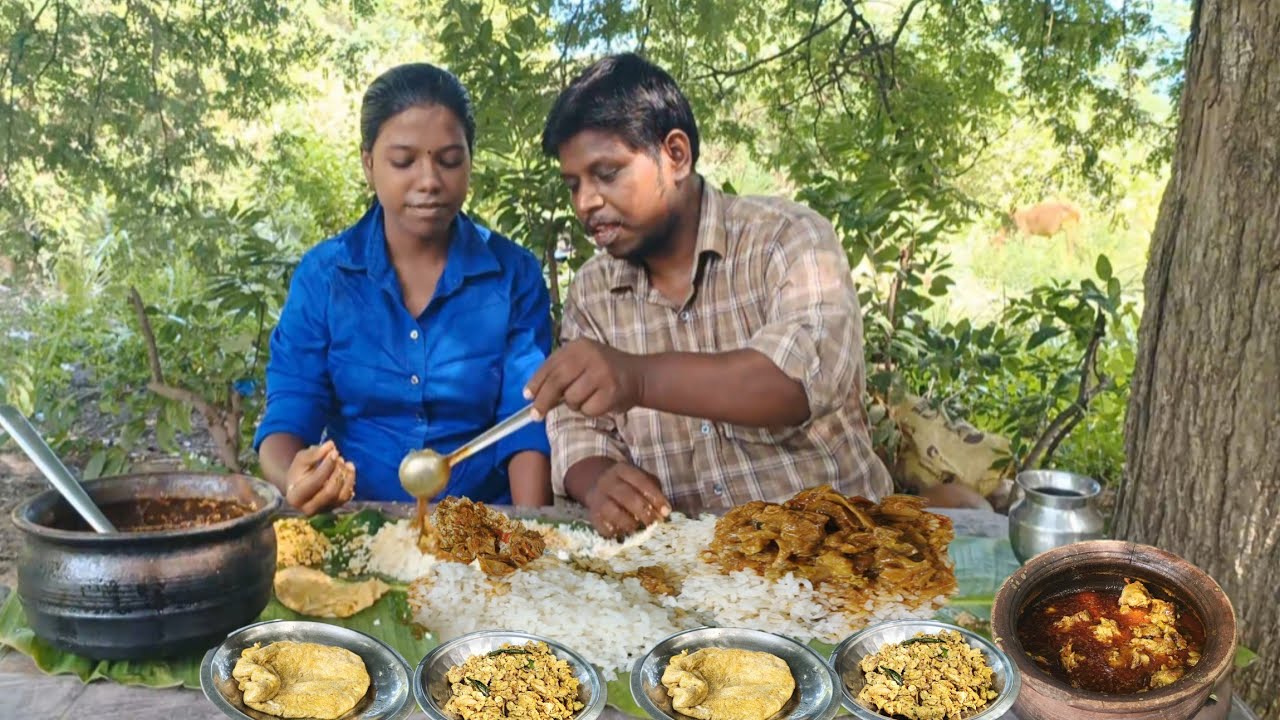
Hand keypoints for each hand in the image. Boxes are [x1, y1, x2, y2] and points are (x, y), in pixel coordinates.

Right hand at [285, 440, 355, 514]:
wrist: (300, 484)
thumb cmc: (299, 471)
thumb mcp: (301, 459)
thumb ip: (314, 453)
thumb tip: (331, 445)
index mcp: (295, 497)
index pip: (315, 482)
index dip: (327, 466)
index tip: (334, 452)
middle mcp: (308, 509)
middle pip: (330, 491)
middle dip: (337, 472)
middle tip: (340, 457)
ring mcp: (323, 510)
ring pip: (341, 496)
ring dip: (347, 477)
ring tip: (347, 462)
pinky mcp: (334, 508)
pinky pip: (347, 497)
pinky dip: (351, 481)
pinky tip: (349, 469)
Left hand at [524, 339, 644, 419]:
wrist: (639, 375)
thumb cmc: (604, 371)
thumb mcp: (582, 361)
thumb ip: (561, 372)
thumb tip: (534, 395)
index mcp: (578, 346)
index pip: (550, 366)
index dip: (536, 383)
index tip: (527, 397)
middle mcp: (589, 356)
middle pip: (556, 382)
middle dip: (543, 401)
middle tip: (536, 416)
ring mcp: (601, 373)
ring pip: (571, 399)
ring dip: (574, 405)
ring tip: (587, 398)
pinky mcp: (611, 391)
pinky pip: (587, 409)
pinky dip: (589, 411)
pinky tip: (599, 402)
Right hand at [582, 461, 669, 538]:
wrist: (597, 484)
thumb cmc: (628, 485)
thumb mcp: (641, 479)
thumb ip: (654, 492)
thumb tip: (664, 513)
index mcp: (623, 470)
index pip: (640, 481)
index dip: (655, 497)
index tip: (666, 512)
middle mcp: (607, 481)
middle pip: (626, 495)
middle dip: (643, 511)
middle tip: (654, 523)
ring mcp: (597, 497)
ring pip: (611, 510)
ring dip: (628, 522)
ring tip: (640, 529)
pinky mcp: (592, 514)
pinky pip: (602, 524)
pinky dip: (614, 531)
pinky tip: (625, 534)